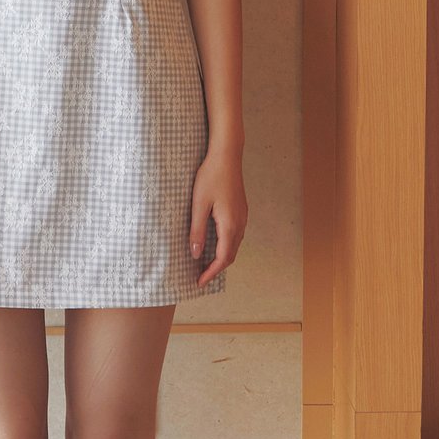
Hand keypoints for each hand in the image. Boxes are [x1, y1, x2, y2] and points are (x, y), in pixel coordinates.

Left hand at [189, 149, 247, 287]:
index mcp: (230, 225)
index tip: (199, 282)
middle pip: (231, 255)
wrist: (227, 156)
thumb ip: (197, 230)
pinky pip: (235, 236)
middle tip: (200, 277)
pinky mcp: (241, 211)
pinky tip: (214, 244)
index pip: (223, 258)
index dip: (211, 273)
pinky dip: (225, 246)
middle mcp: (240, 224)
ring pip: (234, 246)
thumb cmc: (210, 177)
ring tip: (205, 264)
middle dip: (216, 269)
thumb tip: (196, 254)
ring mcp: (243, 217)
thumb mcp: (198, 204)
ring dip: (221, 258)